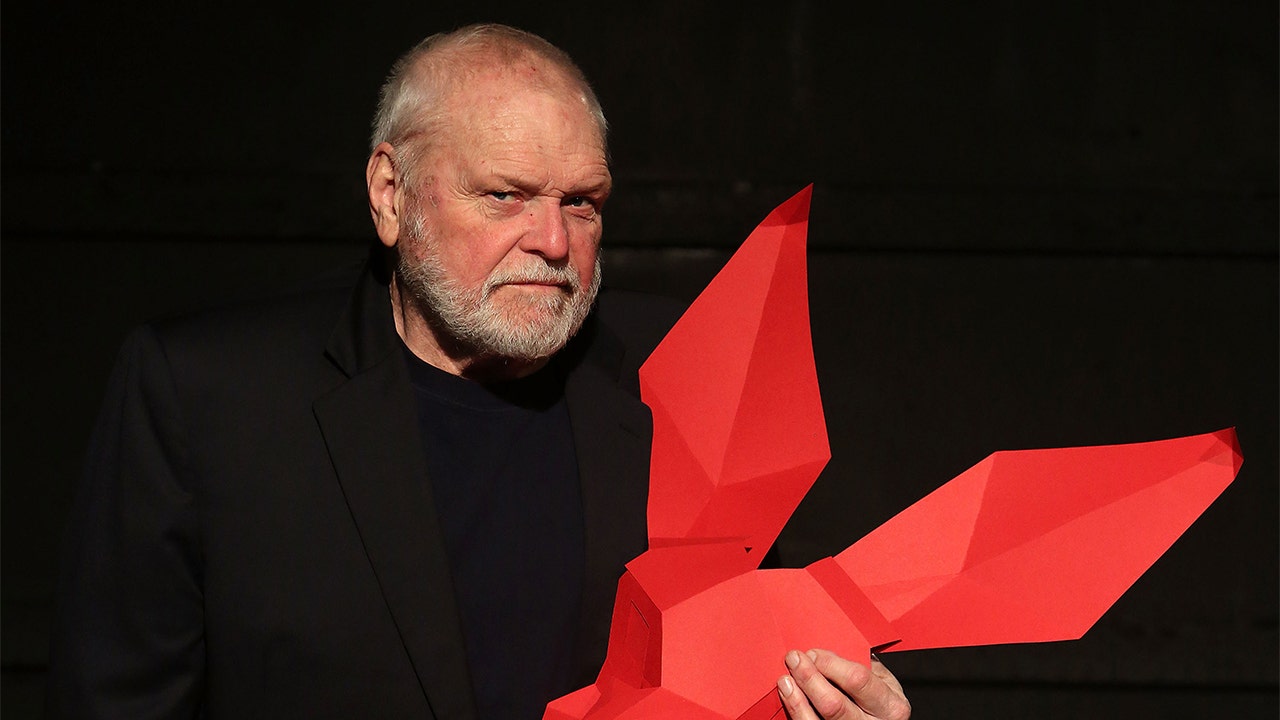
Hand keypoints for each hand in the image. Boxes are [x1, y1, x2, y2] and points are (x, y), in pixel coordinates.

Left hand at [777, 648, 910, 719]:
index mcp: (891, 705)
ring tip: (786, 680)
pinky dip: (796, 711)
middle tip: (794, 660)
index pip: (856, 680)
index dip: (829, 664)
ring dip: (797, 698)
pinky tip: (790, 697)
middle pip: (833, 704)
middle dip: (809, 678)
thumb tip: (820, 655)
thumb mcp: (882, 680)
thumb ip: (858, 664)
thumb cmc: (881, 699)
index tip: (813, 654)